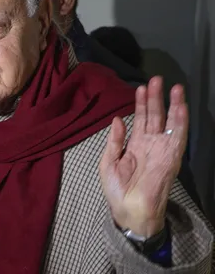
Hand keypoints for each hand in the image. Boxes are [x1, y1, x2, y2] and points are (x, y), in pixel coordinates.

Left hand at [99, 76, 187, 236]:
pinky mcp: (171, 157)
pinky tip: (181, 106)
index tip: (140, 87)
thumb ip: (114, 140)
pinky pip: (177, 137)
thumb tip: (117, 119)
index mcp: (135, 144)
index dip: (140, 103)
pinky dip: (180, 121)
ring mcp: (162, 149)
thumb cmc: (117, 190)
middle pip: (155, 115)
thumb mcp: (108, 162)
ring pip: (169, 122)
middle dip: (156, 97)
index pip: (140, 118)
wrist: (129, 210)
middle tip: (157, 78)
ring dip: (172, 104)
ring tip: (173, 86)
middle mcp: (150, 144)